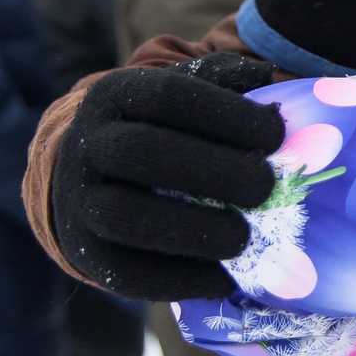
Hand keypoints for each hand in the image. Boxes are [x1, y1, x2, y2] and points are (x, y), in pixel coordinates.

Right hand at [48, 56, 285, 299]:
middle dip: (213, 171)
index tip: (276, 135)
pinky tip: (224, 278)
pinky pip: (125, 272)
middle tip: (266, 188)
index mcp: (117, 95)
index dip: (226, 114)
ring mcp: (78, 201)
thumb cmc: (163, 129)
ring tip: (245, 238)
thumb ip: (224, 81)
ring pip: (123, 215)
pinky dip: (179, 279)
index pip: (168, 95)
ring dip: (193, 230)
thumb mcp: (185, 93)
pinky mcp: (85, 255)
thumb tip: (264, 76)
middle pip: (140, 152)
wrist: (88, 178)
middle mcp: (87, 144)